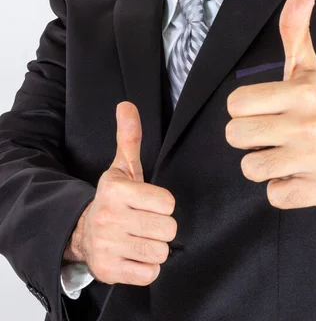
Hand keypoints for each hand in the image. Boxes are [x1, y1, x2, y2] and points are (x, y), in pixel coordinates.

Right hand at [64, 102, 176, 285]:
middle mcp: (109, 217)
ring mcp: (108, 246)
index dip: (163, 204)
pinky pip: (149, 273)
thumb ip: (130, 136)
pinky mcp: (109, 271)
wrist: (83, 232)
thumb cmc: (113, 198)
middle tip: (146, 222)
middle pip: (167, 229)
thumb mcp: (122, 167)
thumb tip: (127, 105)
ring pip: (160, 252)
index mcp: (117, 190)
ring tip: (139, 237)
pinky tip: (133, 254)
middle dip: (161, 227)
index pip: (167, 203)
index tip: (149, 203)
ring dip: (154, 247)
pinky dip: (146, 267)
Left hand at [225, 0, 315, 209]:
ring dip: (262, 163)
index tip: (264, 108)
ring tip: (284, 151)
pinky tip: (296, 172)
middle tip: (272, 132)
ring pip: (250, 168)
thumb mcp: (305, 67)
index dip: (243, 108)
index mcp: (304, 92)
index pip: (235, 104)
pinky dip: (280, 187)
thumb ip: (295, 30)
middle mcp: (312, 125)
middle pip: (236, 136)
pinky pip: (272, 195)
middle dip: (248, 136)